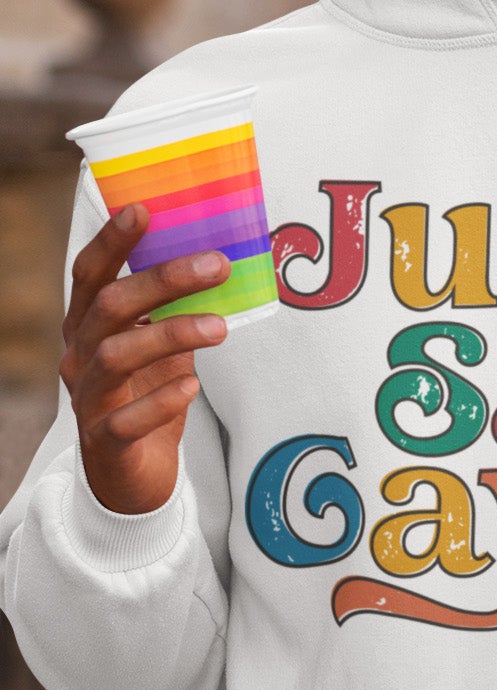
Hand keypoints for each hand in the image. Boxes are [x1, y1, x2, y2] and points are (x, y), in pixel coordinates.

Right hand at [60, 205, 230, 515]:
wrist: (129, 480)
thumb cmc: (145, 399)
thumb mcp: (160, 349)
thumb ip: (175, 311)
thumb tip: (223, 263)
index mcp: (88, 327)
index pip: (90, 275)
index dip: (112, 242)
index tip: (144, 209)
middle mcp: (80, 356)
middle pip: (109, 307)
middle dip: (163, 280)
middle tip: (218, 265)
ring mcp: (88, 399)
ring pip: (117, 356)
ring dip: (171, 334)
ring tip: (219, 328)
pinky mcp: (104, 441)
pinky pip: (126, 418)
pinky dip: (161, 400)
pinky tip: (192, 386)